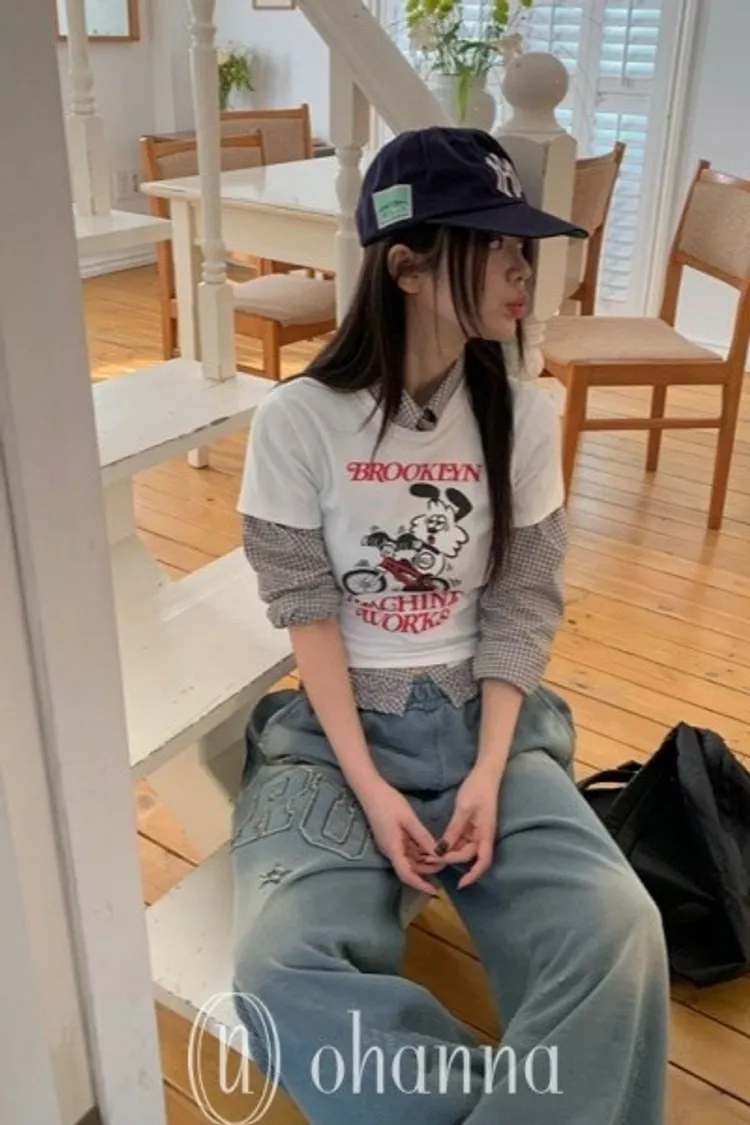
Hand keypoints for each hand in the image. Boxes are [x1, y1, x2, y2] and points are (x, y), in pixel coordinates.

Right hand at [357, 779, 441, 896]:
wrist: (370, 790)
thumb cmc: (388, 802)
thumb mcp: (409, 819)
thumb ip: (423, 837)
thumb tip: (438, 853)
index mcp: (392, 848)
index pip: (406, 874)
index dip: (420, 885)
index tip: (435, 891)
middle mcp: (390, 850)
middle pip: (409, 868)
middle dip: (427, 870)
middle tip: (445, 865)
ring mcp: (390, 845)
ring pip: (409, 860)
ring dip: (424, 861)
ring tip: (441, 858)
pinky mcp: (392, 839)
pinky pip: (406, 851)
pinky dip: (419, 852)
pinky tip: (430, 848)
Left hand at [437, 765, 502, 888]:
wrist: (485, 774)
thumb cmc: (477, 789)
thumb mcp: (463, 809)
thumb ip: (454, 830)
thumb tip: (442, 850)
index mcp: (486, 834)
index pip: (483, 861)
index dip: (473, 875)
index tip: (460, 884)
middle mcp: (483, 836)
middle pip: (469, 856)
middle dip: (452, 861)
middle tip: (432, 862)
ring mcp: (478, 831)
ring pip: (464, 849)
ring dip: (450, 853)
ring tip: (431, 855)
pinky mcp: (472, 826)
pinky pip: (462, 840)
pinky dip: (451, 844)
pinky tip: (438, 845)